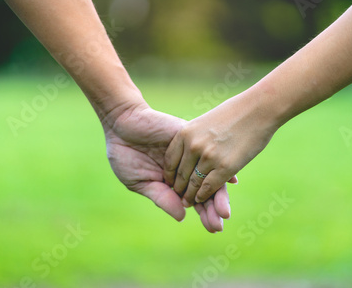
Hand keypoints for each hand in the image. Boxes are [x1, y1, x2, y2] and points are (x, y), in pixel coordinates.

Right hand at [105, 103, 230, 231]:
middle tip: (221, 222)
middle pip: (206, 189)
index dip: (205, 214)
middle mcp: (187, 169)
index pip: (195, 200)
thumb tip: (183, 216)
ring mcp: (190, 153)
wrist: (121, 124)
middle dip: (215, 207)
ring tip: (224, 210)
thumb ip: (162, 197)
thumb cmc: (125, 154)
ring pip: (209, 174)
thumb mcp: (140, 181)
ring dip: (218, 193)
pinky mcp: (190, 137)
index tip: (215, 228)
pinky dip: (220, 163)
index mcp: (175, 182)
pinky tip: (230, 179)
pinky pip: (207, 151)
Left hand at [164, 90, 277, 206]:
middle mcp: (193, 146)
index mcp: (186, 133)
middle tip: (178, 196)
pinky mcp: (225, 167)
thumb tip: (190, 152)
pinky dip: (203, 196)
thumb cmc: (235, 113)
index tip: (171, 181)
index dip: (170, 174)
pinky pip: (208, 187)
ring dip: (190, 196)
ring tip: (188, 202)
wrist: (258, 109)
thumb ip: (195, 137)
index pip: (170, 160)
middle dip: (178, 188)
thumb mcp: (206, 122)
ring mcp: (209, 157)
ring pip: (193, 184)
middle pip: (180, 175)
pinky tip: (202, 200)